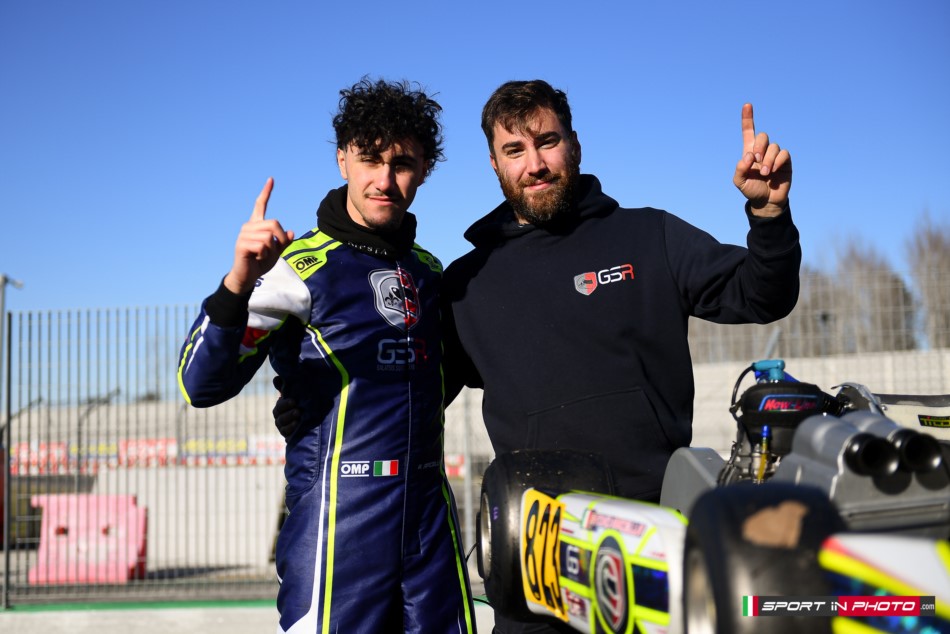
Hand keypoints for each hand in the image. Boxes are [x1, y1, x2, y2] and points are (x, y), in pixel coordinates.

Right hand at [223, 178, 294, 293]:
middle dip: (280, 239)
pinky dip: (264, 255)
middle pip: (274, 224)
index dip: (266, 193)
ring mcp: (244, 234)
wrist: (247, 276)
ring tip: (261, 256)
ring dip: (271, 250)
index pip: (260, 205)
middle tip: (273, 250)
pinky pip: (263, 246)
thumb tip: (291, 232)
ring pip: (269, 237)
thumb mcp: (276, 252)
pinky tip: (256, 258)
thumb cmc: (260, 262)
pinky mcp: (241, 244)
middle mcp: (249, 226)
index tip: (271, 180)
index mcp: (256, 225)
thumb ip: (283, 242)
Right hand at [272, 376, 301, 438]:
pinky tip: (298, 428)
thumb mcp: (295, 394)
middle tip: (298, 410)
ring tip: (299, 419)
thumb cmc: (301, 403)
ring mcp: (284, 429)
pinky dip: (292, 432)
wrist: (312, 418)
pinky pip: (288, 436)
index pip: (278, 408)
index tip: (294, 401)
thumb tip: (276, 378)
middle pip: (280, 418)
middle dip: (288, 414)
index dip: (284, 404)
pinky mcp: (289, 436)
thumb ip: (285, 387)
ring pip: (283, 427)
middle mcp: (280, 419)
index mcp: (280, 409)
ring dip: (290, 424)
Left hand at [733, 104, 791, 216]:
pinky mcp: (785, 162)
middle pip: (763, 136)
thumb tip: (749, 156)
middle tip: (755, 160)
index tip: (747, 105)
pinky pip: (784, 154)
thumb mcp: (739, 181)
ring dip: (768, 159)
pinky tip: (774, 170)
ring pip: (774, 146)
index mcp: (749, 153)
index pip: (748, 132)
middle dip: (759, 146)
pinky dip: (778, 161)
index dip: (748, 118)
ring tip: (765, 173)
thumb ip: (740, 169)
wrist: (766, 201)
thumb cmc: (752, 190)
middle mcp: (763, 151)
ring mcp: (775, 156)